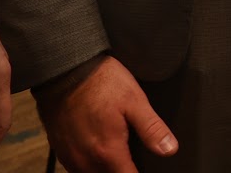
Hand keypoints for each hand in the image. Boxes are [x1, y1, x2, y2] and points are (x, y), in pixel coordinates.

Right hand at [37, 55, 177, 172]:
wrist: (65, 69)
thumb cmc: (101, 82)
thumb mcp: (134, 100)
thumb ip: (152, 128)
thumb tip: (169, 149)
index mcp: (108, 152)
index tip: (144, 169)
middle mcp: (86, 160)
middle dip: (123, 171)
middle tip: (132, 159)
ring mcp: (71, 157)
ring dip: (105, 170)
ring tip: (117, 157)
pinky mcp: (60, 150)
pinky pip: (76, 169)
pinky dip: (89, 166)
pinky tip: (97, 152)